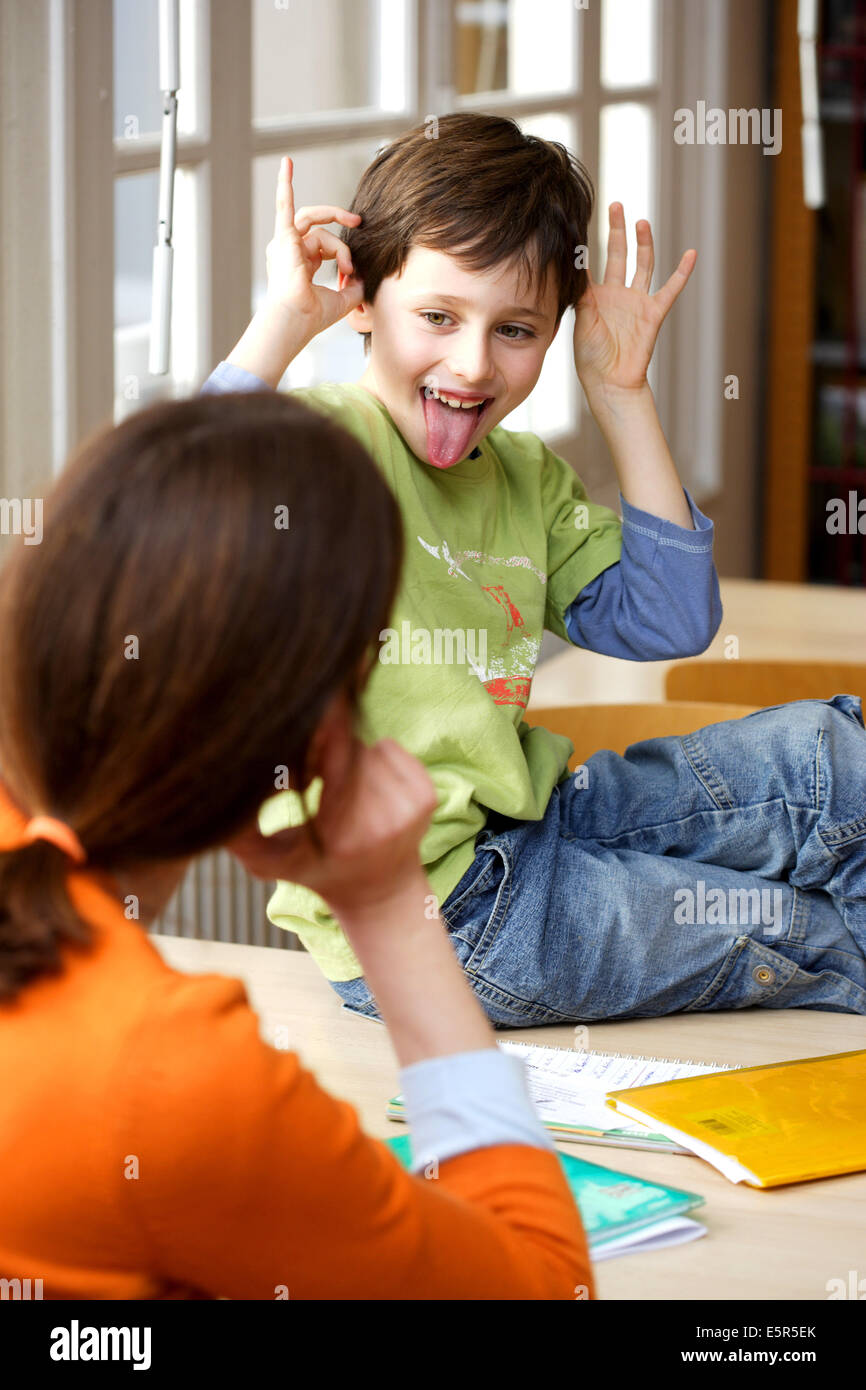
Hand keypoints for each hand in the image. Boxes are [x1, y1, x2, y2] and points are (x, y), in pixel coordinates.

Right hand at [226, 727, 437, 919]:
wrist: (381, 892)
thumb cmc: (318, 870)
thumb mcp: (271, 863)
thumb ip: (241, 836)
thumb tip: (216, 800)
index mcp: (342, 835)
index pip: (325, 763)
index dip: (305, 750)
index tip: (293, 762)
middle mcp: (382, 820)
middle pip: (346, 750)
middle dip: (324, 751)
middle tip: (311, 773)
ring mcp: (410, 808)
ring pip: (367, 747)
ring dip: (348, 755)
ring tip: (337, 784)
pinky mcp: (428, 795)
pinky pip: (391, 748)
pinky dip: (375, 756)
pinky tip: (366, 785)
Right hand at [264, 155, 365, 336]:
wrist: (295, 321)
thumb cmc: (312, 316)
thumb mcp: (344, 300)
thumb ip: (356, 286)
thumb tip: (364, 277)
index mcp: (299, 262)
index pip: (324, 244)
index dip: (342, 255)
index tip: (350, 273)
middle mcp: (289, 250)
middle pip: (320, 229)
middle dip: (339, 223)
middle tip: (358, 222)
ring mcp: (284, 244)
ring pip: (316, 226)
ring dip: (336, 244)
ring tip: (345, 265)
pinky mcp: (283, 239)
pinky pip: (284, 206)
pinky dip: (284, 185)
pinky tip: (287, 163)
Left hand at [574, 203, 695, 396]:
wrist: (611, 381)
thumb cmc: (591, 356)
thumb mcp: (582, 319)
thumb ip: (582, 291)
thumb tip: (575, 262)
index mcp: (596, 296)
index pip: (591, 264)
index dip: (586, 246)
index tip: (579, 222)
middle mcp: (617, 294)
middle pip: (619, 254)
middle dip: (617, 230)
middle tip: (615, 205)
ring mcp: (637, 301)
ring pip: (643, 265)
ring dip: (644, 243)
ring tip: (641, 222)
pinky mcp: (654, 312)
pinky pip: (671, 288)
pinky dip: (682, 272)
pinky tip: (691, 253)